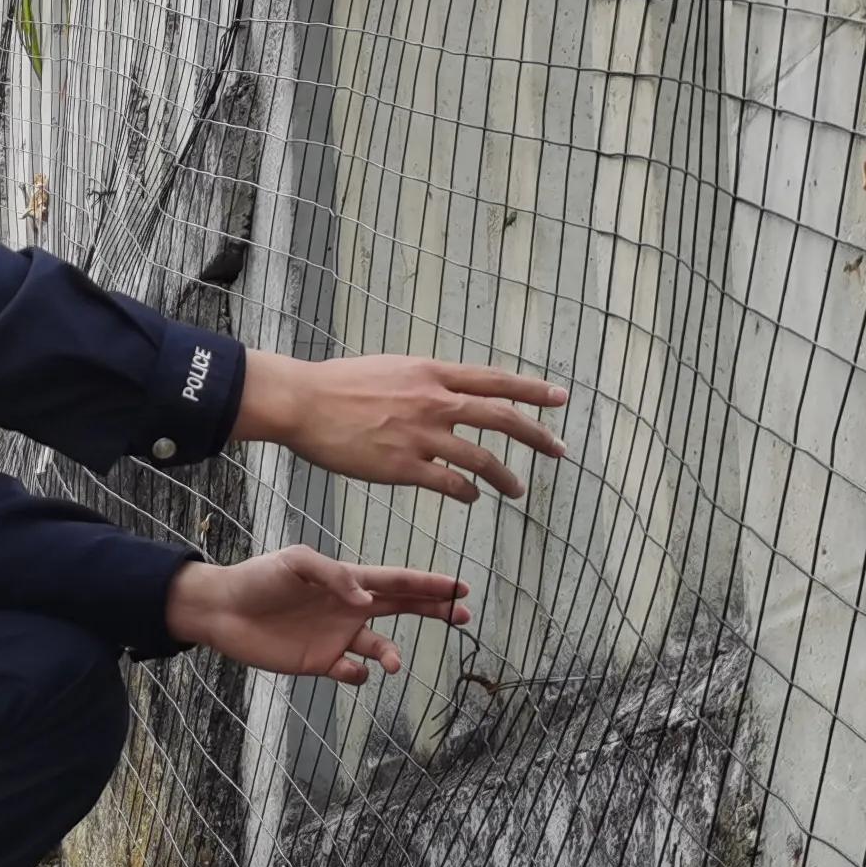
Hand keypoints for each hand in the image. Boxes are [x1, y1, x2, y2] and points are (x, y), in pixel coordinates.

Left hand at [166, 549, 470, 683]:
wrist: (223, 609)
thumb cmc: (259, 577)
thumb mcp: (296, 562)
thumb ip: (333, 577)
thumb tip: (364, 599)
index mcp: (347, 580)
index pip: (397, 581)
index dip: (429, 584)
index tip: (459, 587)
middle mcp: (349, 608)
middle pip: (401, 609)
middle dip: (433, 611)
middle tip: (463, 616)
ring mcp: (336, 636)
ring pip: (379, 646)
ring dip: (391, 654)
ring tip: (393, 662)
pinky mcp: (319, 662)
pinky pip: (350, 672)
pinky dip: (358, 676)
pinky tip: (350, 671)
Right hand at [235, 352, 567, 501]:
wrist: (304, 402)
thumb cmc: (340, 385)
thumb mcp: (392, 369)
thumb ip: (424, 381)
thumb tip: (444, 390)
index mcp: (432, 373)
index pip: (495, 380)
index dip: (532, 390)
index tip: (561, 398)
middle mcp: (435, 402)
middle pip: (502, 419)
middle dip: (537, 436)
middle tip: (560, 450)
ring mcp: (422, 436)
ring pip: (482, 459)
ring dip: (505, 477)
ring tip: (518, 490)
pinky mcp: (404, 467)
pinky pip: (450, 484)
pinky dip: (468, 492)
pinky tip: (473, 497)